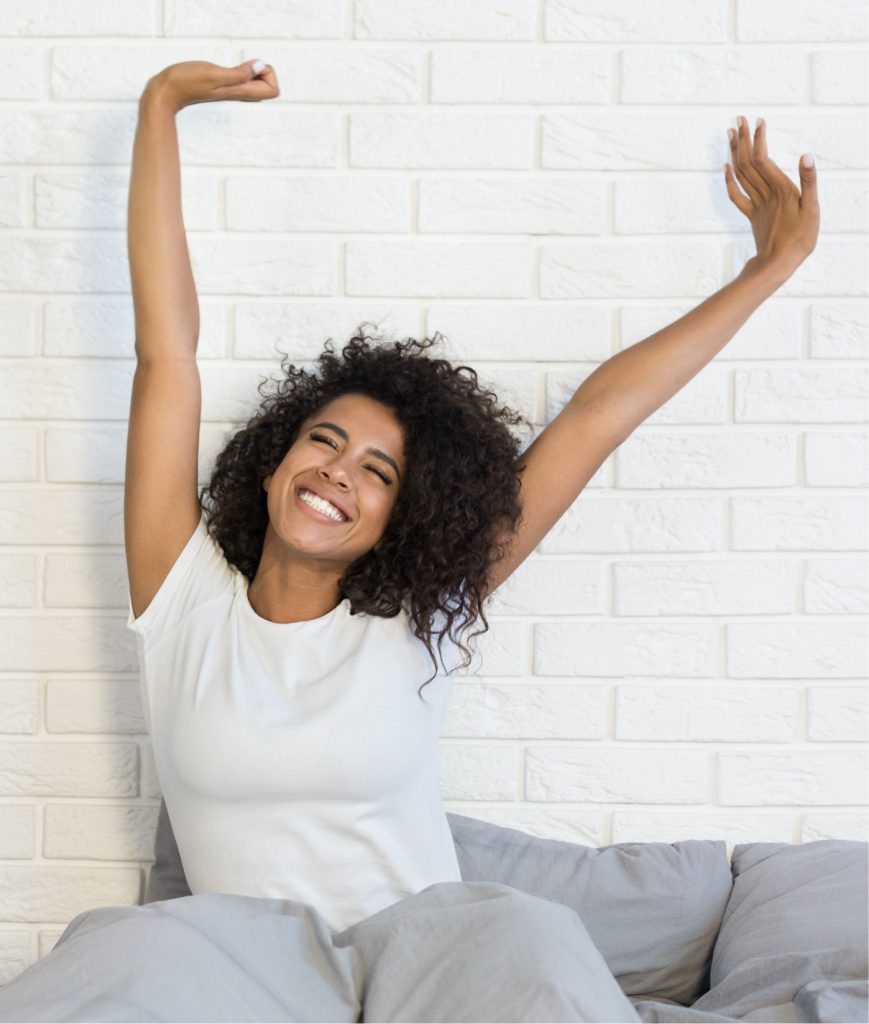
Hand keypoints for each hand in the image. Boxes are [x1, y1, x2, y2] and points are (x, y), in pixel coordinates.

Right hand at [144, 59, 279, 112]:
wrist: (167, 92)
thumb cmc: (187, 82)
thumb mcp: (214, 73)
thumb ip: (239, 73)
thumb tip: (261, 66)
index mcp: (241, 92)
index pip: (273, 90)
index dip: (267, 73)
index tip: (251, 67)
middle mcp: (239, 94)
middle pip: (268, 87)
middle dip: (263, 71)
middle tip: (244, 64)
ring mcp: (232, 91)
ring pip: (256, 83)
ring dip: (252, 70)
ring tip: (236, 65)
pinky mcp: (223, 86)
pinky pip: (243, 80)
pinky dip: (242, 70)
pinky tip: (229, 67)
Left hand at [724, 115, 818, 275]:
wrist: (778, 265)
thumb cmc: (800, 239)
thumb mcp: (812, 209)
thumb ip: (809, 182)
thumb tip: (806, 155)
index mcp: (780, 189)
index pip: (763, 159)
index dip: (759, 139)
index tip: (758, 121)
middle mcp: (765, 194)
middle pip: (748, 163)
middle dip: (743, 140)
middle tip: (739, 119)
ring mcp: (756, 204)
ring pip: (741, 175)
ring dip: (735, 153)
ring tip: (731, 134)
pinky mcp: (752, 215)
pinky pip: (737, 195)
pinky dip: (729, 180)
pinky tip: (726, 167)